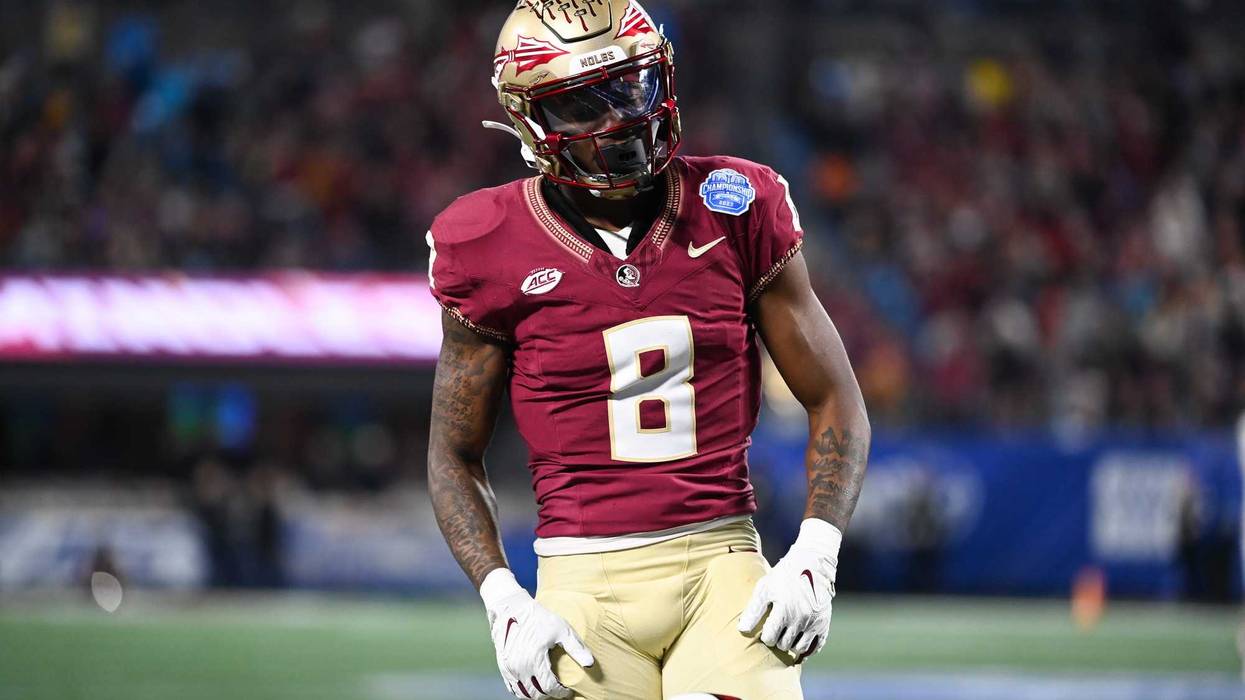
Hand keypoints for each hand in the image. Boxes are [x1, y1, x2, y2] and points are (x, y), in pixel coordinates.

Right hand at [480, 569, 594, 698]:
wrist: (511, 608)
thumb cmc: (539, 618)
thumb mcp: (561, 629)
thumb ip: (576, 648)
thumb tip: (590, 664)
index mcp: (535, 660)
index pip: (549, 687)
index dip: (560, 692)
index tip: (567, 690)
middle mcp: (520, 667)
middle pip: (536, 694)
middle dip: (549, 694)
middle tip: (558, 689)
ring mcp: (509, 668)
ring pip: (523, 693)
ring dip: (535, 694)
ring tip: (546, 688)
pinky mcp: (503, 666)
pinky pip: (512, 687)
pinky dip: (522, 690)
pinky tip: (532, 683)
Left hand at [738, 518, 840, 661]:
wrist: (811, 565)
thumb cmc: (783, 577)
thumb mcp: (765, 588)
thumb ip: (753, 610)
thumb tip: (742, 630)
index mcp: (784, 609)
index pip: (770, 638)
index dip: (765, 635)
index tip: (766, 628)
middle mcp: (801, 618)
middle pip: (784, 645)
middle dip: (778, 639)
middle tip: (776, 630)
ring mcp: (814, 622)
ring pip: (799, 649)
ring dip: (791, 644)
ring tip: (787, 633)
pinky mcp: (824, 623)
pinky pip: (815, 646)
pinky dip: (807, 647)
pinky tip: (800, 638)